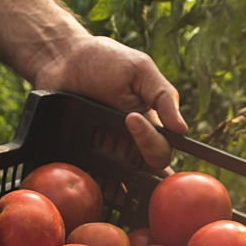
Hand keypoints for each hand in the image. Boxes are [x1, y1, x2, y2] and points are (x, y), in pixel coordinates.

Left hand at [32, 36, 186, 171]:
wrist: (62, 58)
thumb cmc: (105, 59)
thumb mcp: (140, 70)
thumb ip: (163, 96)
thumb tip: (182, 129)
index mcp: (149, 124)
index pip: (161, 150)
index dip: (152, 145)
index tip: (131, 119)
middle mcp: (130, 142)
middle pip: (141, 170)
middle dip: (134, 166)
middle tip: (115, 139)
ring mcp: (106, 149)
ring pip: (119, 178)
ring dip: (116, 183)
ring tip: (104, 174)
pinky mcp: (83, 152)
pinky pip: (93, 174)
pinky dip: (95, 184)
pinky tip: (92, 186)